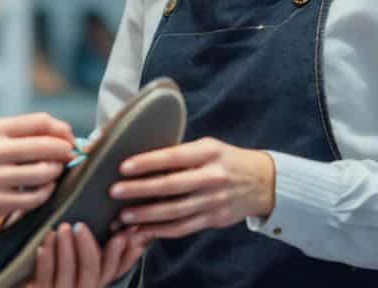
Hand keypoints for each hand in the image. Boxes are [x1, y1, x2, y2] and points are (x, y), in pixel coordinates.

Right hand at [0, 113, 74, 246]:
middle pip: (46, 146)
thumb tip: (67, 136)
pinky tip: (43, 189)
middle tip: (69, 157)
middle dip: (65, 152)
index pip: (41, 121)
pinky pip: (36, 197)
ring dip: (56, 173)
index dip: (63, 131)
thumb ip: (26, 134)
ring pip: (44, 173)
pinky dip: (46, 192)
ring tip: (53, 173)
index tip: (70, 139)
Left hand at [26, 222, 148, 287]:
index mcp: (94, 283)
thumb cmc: (58, 273)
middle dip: (87, 246)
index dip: (119, 254)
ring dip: (65, 247)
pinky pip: (45, 276)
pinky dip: (46, 259)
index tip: (121, 235)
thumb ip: (102, 255)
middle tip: (80, 226)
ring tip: (62, 228)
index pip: (112, 270)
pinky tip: (43, 245)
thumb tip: (124, 233)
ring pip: (68, 270)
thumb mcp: (83, 267)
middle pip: (90, 270)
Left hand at [108, 137, 274, 239]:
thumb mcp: (208, 147)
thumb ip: (181, 154)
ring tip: (124, 215)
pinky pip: (183, 228)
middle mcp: (212, 177)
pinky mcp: (214, 220)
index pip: (173, 157)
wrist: (262, 182)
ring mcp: (214, 201)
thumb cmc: (226, 160)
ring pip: (175, 212)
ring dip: (146, 215)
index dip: (147, 162)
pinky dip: (161, 230)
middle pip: (171, 186)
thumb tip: (143, 161)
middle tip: (115, 191)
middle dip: (140, 190)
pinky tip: (144, 230)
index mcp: (208, 153)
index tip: (124, 167)